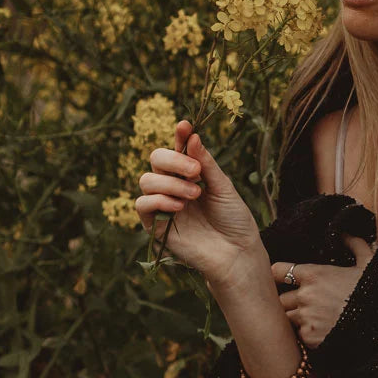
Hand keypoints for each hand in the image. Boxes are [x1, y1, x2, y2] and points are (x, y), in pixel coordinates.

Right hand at [136, 120, 265, 289]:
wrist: (236, 252)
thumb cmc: (233, 219)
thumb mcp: (223, 187)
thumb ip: (206, 163)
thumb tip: (192, 135)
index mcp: (190, 174)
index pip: (178, 149)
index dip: (179, 136)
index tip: (185, 126)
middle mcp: (173, 186)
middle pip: (156, 160)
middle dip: (174, 160)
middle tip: (196, 172)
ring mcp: (162, 204)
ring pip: (146, 180)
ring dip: (171, 183)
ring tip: (195, 195)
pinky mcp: (154, 225)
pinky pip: (142, 204)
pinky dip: (158, 200)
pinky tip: (179, 207)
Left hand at [269, 231, 374, 347]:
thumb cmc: (375, 290)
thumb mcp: (369, 263)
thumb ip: (354, 245)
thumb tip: (345, 234)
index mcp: (314, 274)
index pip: (277, 271)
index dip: (278, 275)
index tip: (283, 279)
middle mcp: (306, 295)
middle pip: (279, 299)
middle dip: (289, 302)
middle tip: (305, 305)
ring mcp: (306, 318)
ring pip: (287, 319)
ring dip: (297, 319)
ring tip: (314, 320)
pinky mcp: (310, 338)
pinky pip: (300, 336)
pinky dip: (308, 335)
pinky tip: (323, 333)